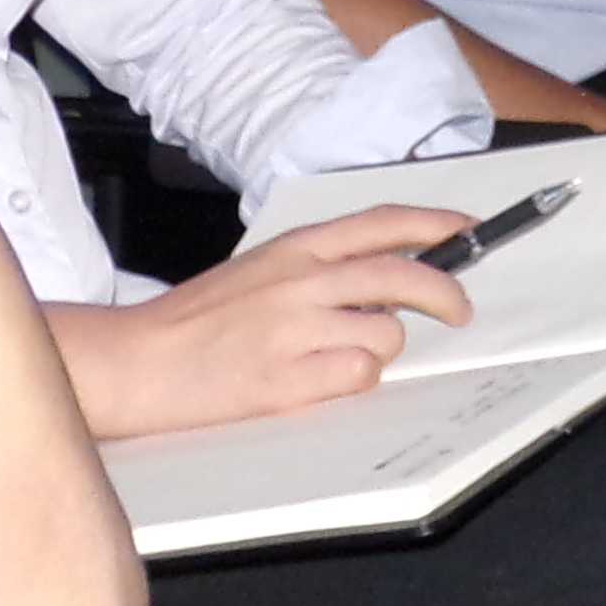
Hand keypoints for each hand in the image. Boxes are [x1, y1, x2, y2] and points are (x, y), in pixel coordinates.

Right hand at [68, 206, 474, 440]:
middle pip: (403, 276)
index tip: (468, 231)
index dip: (435, 224)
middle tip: (460, 310)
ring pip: (386, 335)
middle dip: (445, 294)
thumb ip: (320, 266)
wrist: (137, 360)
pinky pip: (356, 377)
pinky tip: (318, 379)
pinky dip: (351, 380)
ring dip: (382, 349)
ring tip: (341, 355)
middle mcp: (300, 281)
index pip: (382, 224)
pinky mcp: (285, 380)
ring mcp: (294, 330)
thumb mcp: (262, 269)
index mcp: (295, 248)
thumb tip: (387, 271)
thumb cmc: (199, 319)